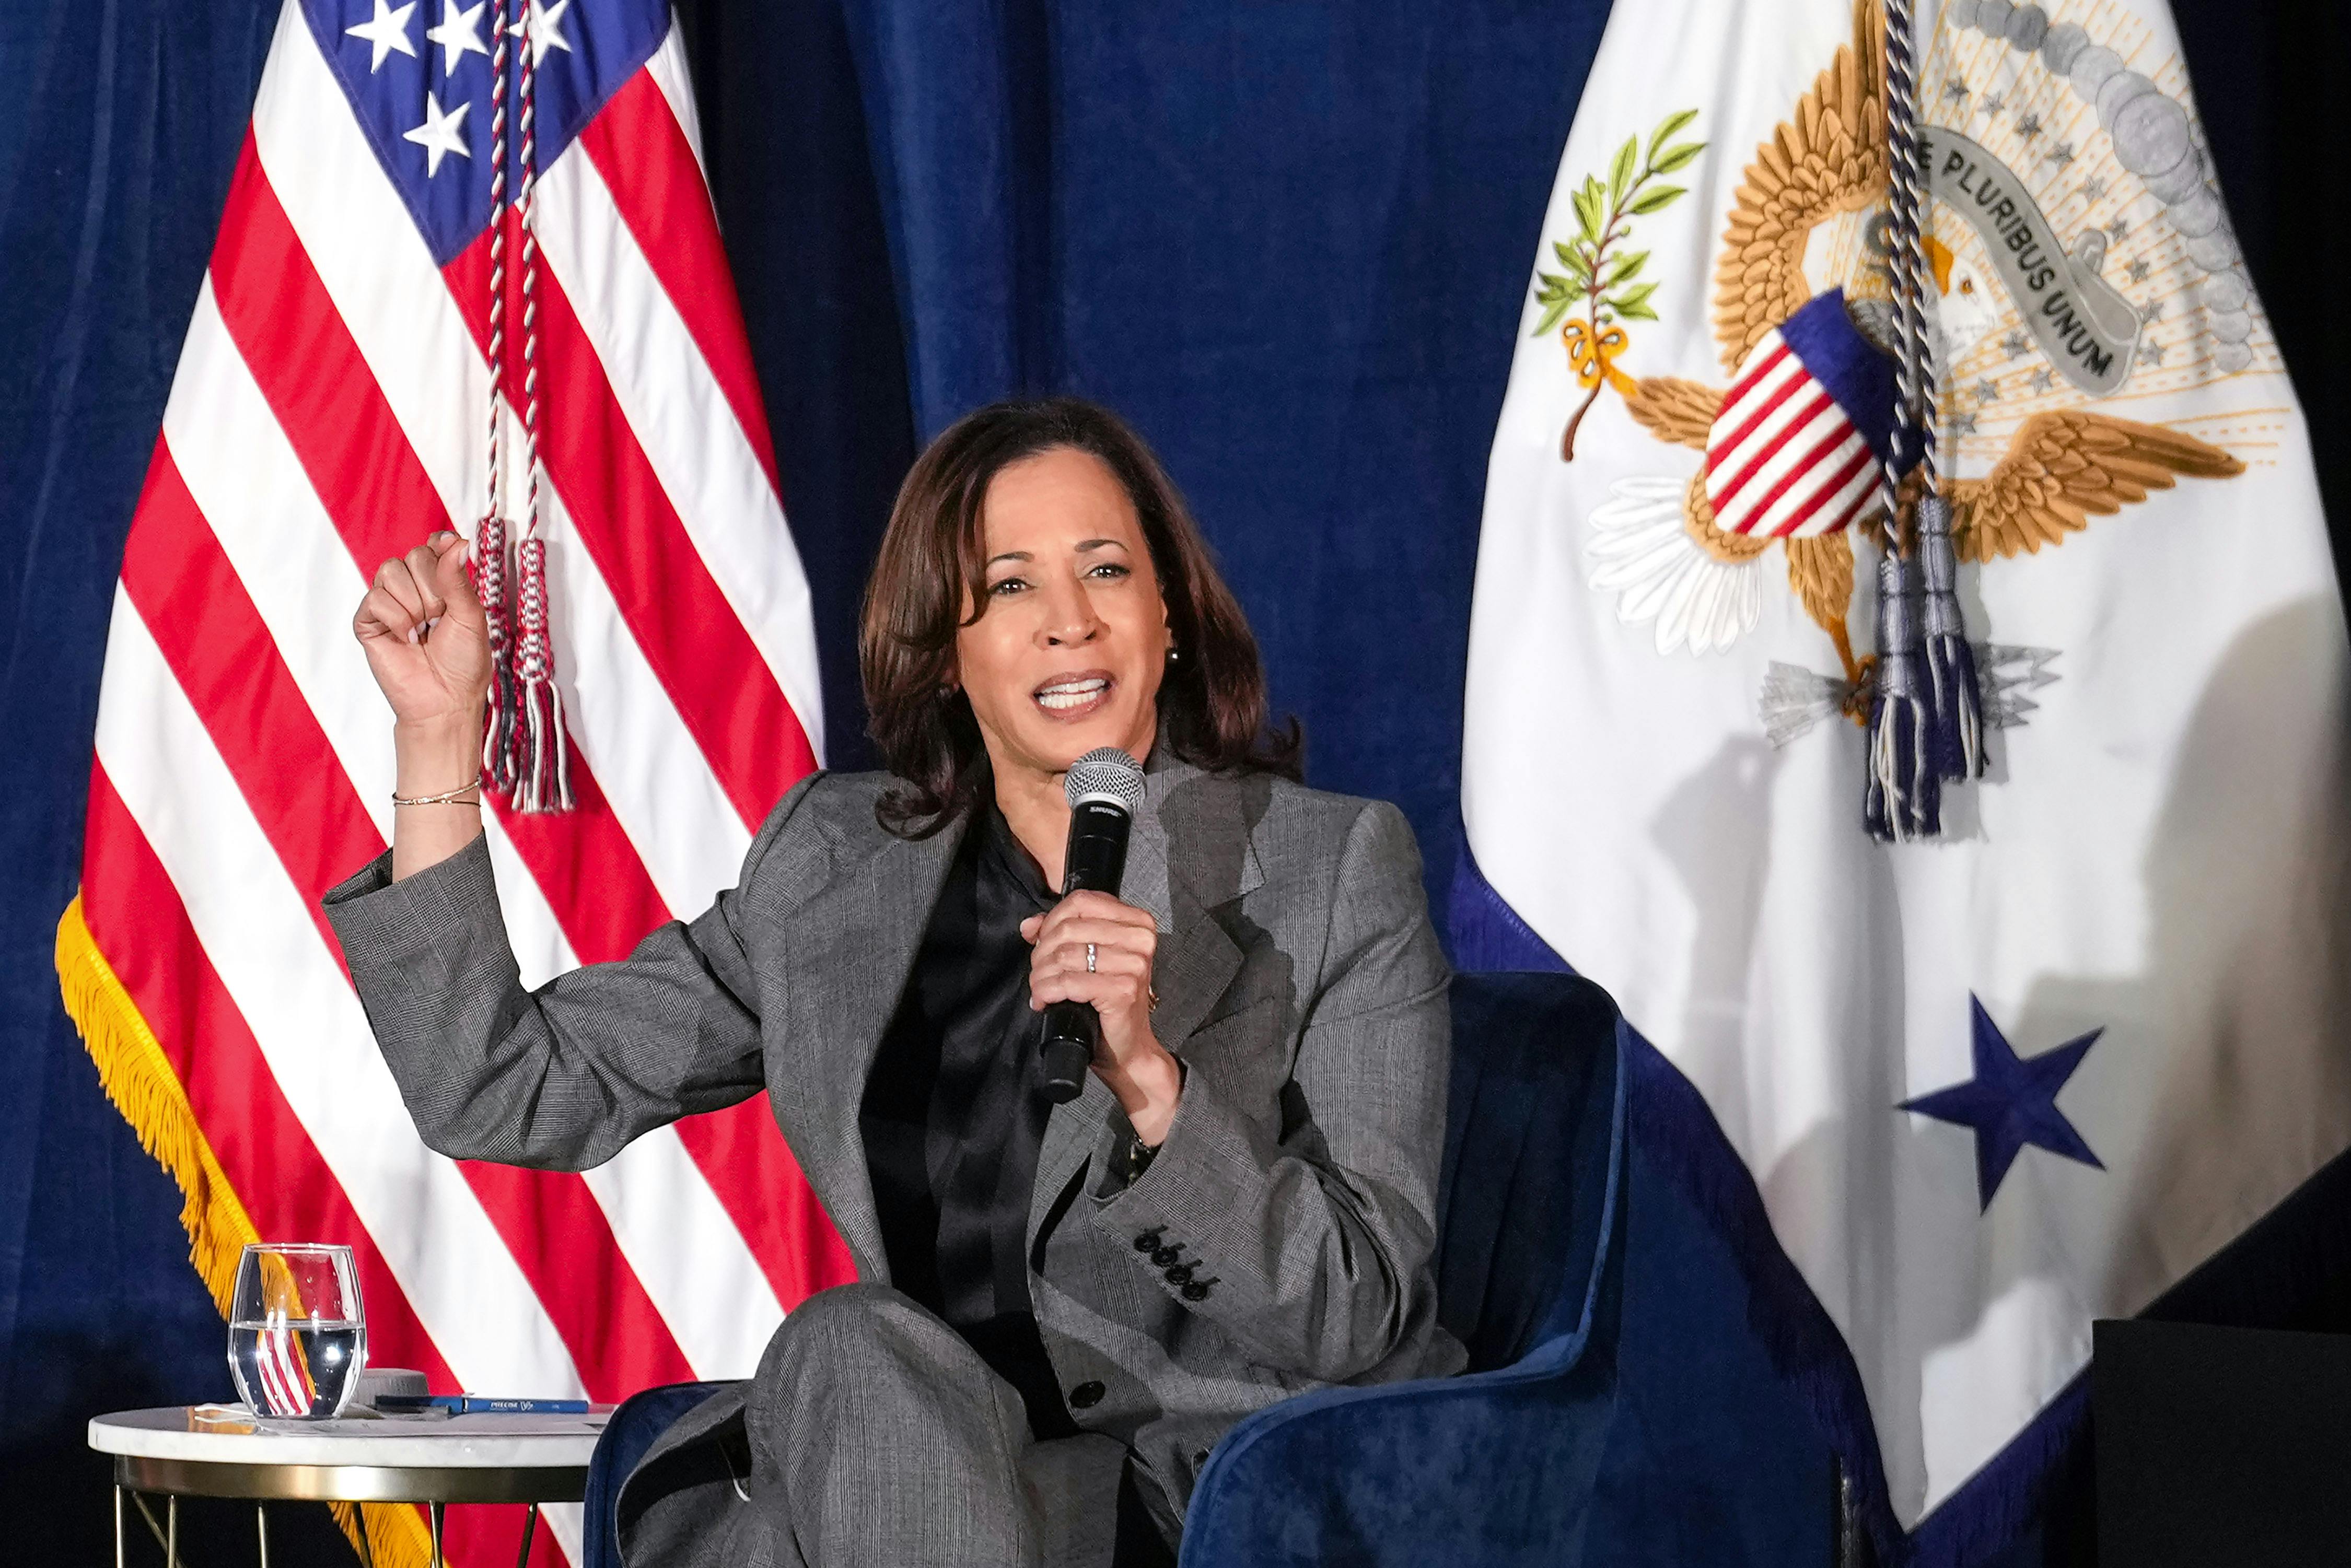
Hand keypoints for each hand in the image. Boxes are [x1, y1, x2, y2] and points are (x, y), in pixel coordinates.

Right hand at [353, 530, 490, 729]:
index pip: (433, 546)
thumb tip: (455, 541)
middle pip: (414, 555)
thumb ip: (457, 578)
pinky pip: (375, 598)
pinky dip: (397, 619)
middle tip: (440, 618)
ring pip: (390, 571)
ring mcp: (389, 604)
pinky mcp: (368, 622)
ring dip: (415, 604)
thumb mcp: (471, 616)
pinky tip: (408, 639)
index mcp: (441, 585)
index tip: (448, 549)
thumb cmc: (463, 663)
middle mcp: (414, 590)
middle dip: (433, 588)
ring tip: (424, 630)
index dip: (439, 546)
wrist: (445, 700)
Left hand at [1023, 891, 1181, 1143]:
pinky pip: (1068, 982)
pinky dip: (1047, 992)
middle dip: (1042, 952)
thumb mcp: (1089, 958)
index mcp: (1137, 922)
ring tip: (1039, 990)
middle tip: (1038, 974)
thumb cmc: (1108, 1002)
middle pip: (1069, 928)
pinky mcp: (1123, 990)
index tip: (1040, 941)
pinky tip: (1043, 1002)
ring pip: (1064, 955)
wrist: (1128, 1047)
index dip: (1052, 919)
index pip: (1081, 901)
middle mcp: (1141, 939)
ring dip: (1040, 975)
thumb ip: (1061, 933)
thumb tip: (1028, 925)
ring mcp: (1134, 964)